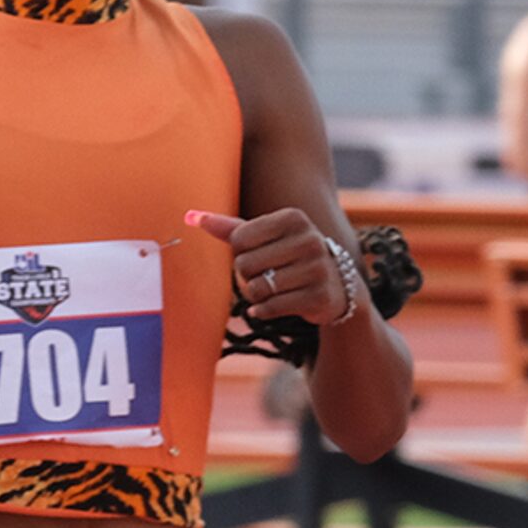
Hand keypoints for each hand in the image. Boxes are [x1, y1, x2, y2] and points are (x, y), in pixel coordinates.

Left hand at [186, 207, 354, 324]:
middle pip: (245, 265)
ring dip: (256, 296)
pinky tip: (274, 306)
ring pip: (258, 289)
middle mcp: (309, 239)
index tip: (259, 254)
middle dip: (247, 277)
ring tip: (272, 290)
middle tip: (266, 276)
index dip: (240, 253)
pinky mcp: (319, 297)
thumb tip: (189, 216)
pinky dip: (264, 311)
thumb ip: (229, 228)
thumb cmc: (290, 256)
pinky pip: (272, 308)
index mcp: (293, 218)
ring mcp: (317, 269)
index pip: (239, 238)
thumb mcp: (265, 237)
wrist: (338, 285)